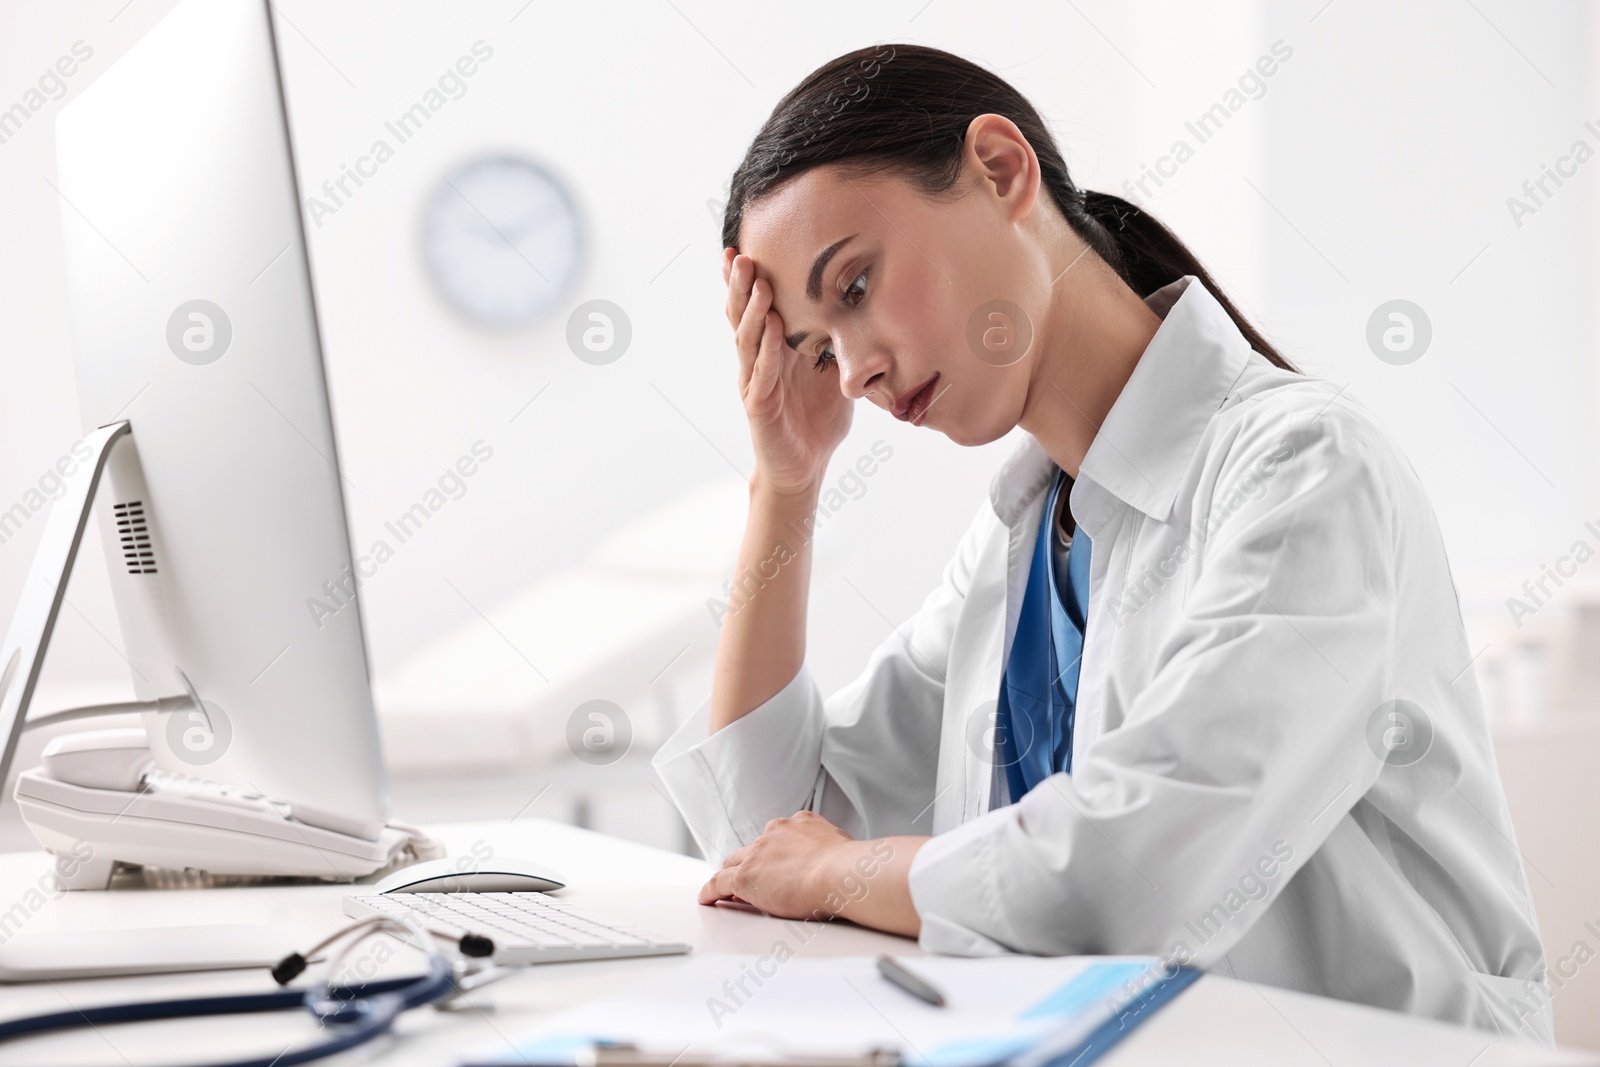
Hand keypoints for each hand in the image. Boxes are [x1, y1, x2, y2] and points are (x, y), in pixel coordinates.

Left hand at [697, 813, 925, 938]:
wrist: (843, 873)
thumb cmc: (852, 866)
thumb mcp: (845, 847)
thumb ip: (838, 850)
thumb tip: (857, 861)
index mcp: (800, 823)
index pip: (778, 837)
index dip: (773, 853)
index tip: (775, 863)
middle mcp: (776, 832)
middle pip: (753, 848)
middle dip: (749, 861)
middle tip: (749, 878)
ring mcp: (759, 852)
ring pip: (734, 863)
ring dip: (731, 876)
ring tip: (726, 891)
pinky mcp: (746, 875)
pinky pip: (719, 882)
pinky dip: (711, 891)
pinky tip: (707, 899)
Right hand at [723, 248, 852, 495]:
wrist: (806, 467)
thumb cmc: (817, 419)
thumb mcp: (835, 372)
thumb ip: (841, 342)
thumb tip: (870, 307)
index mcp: (773, 349)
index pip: (755, 307)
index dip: (746, 280)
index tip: (742, 245)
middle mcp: (758, 361)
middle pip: (742, 316)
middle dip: (740, 285)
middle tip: (741, 254)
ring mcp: (755, 383)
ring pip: (748, 340)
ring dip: (752, 310)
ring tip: (756, 282)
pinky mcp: (759, 407)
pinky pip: (761, 374)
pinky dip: (767, 350)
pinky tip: (772, 328)